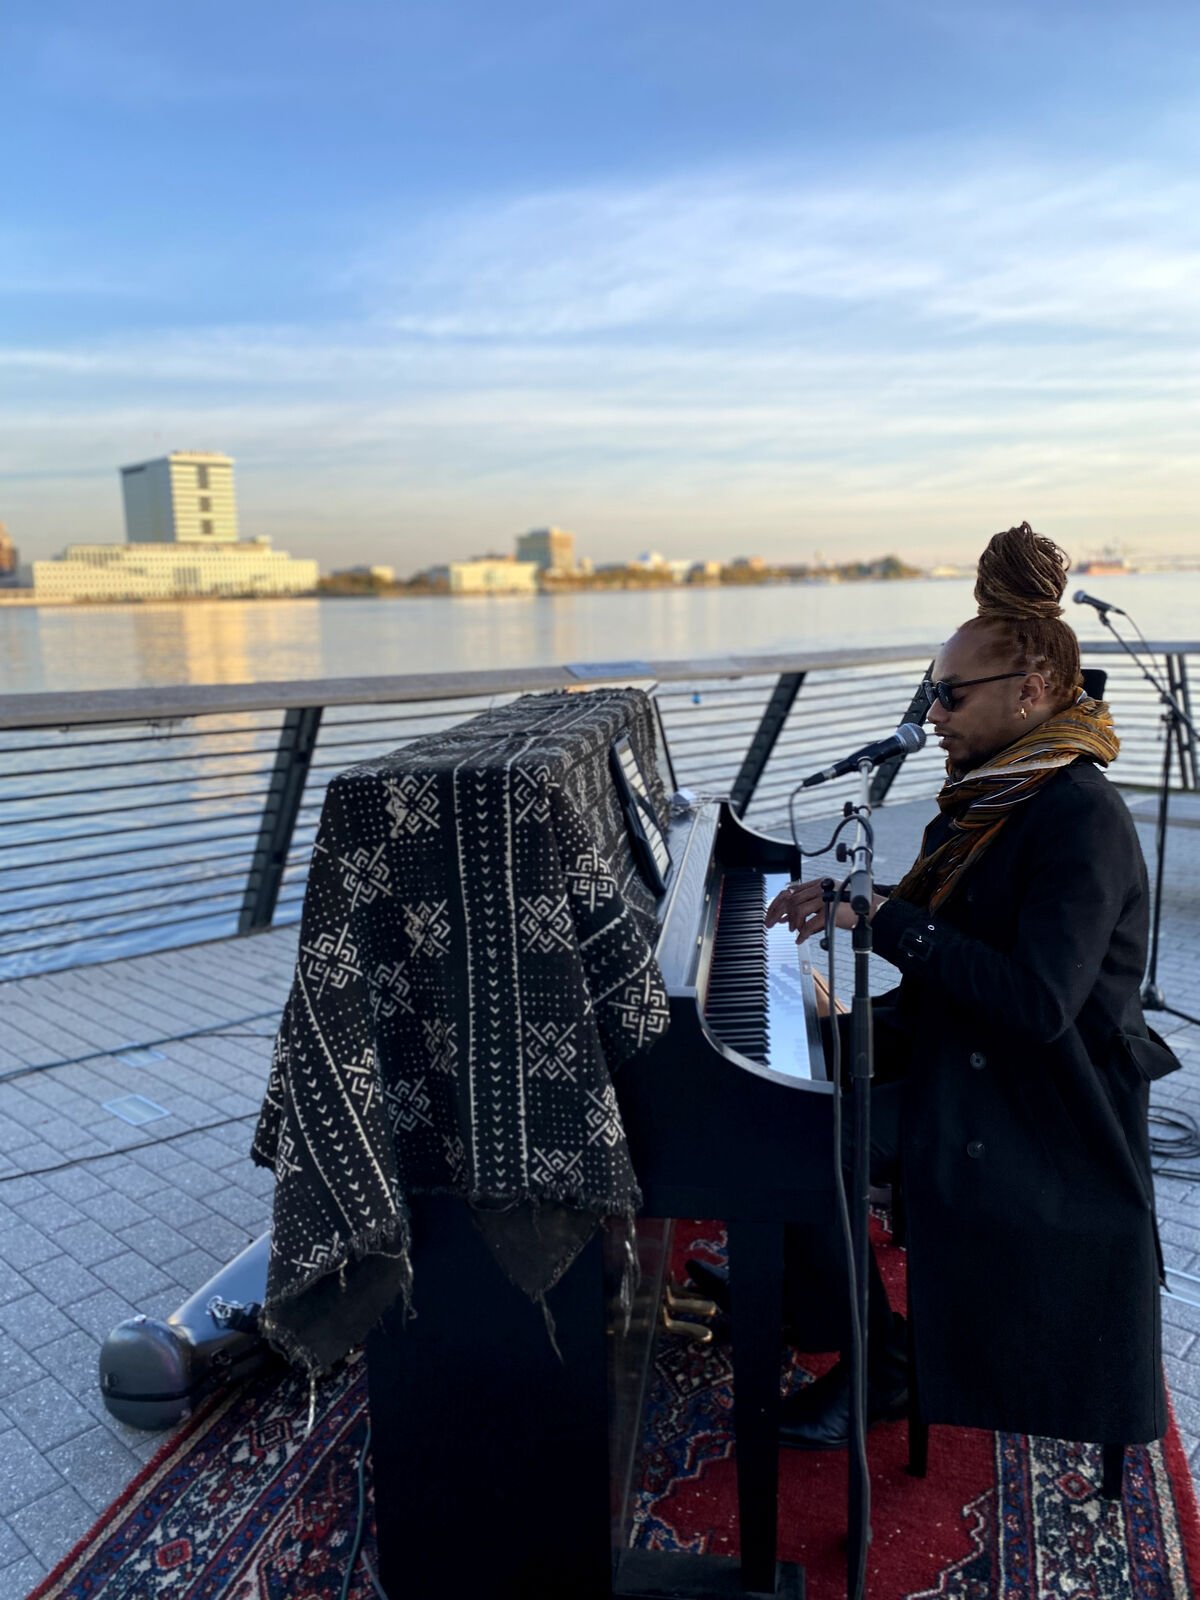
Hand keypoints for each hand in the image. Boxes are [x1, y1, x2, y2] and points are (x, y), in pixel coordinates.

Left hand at [764, 879, 884, 940]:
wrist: (870, 911)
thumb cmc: (848, 908)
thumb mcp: (824, 902)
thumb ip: (806, 906)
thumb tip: (784, 916)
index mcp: (818, 883)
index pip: (790, 890)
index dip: (778, 903)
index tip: (771, 913)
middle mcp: (820, 888)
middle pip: (790, 899)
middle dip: (777, 912)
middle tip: (770, 924)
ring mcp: (825, 899)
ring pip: (798, 909)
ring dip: (792, 922)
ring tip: (793, 931)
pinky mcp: (830, 912)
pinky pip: (810, 924)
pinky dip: (803, 933)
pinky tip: (800, 939)